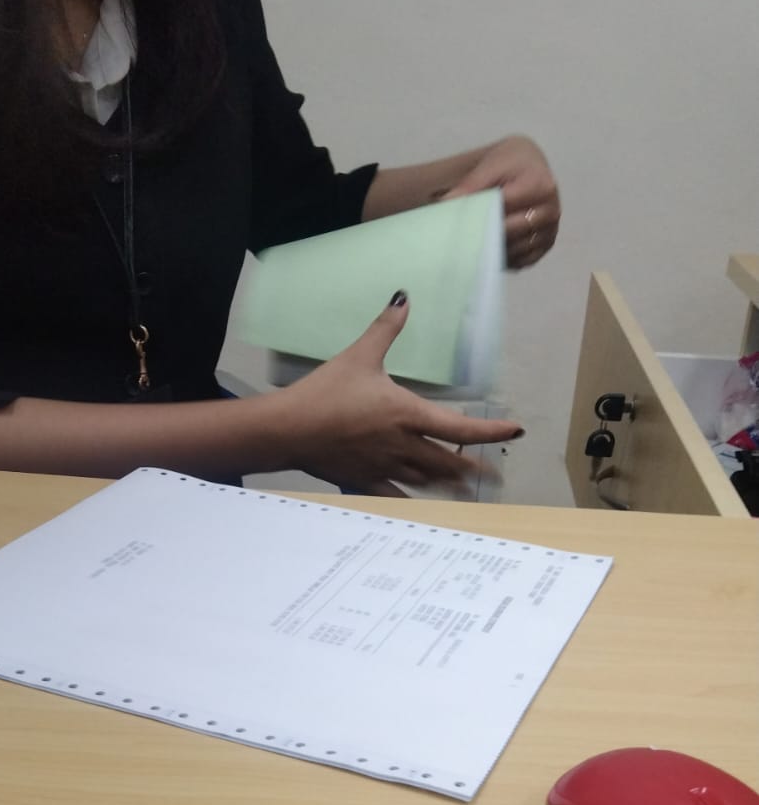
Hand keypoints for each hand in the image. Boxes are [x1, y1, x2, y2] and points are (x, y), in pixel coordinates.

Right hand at [269, 294, 523, 494]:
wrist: (289, 429)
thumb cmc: (325, 392)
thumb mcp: (359, 356)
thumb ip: (386, 329)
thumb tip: (403, 299)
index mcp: (408, 415)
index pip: (461, 428)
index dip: (492, 431)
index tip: (514, 431)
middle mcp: (404, 446)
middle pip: (450, 464)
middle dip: (475, 469)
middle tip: (494, 474)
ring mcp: (386, 467)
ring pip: (428, 482)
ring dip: (450, 485)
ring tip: (465, 488)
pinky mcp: (365, 481)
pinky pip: (397, 497)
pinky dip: (414, 501)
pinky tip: (422, 505)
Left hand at [442, 135, 560, 269]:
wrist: (529, 164)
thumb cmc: (509, 163)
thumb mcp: (489, 167)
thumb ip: (470, 186)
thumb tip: (445, 204)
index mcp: (541, 186)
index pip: (506, 209)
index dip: (482, 216)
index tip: (461, 222)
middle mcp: (552, 210)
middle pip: (512, 232)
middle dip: (486, 234)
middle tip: (463, 238)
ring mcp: (552, 230)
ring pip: (517, 250)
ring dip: (495, 250)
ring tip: (476, 243)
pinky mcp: (547, 245)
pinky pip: (524, 261)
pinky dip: (506, 259)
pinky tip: (492, 250)